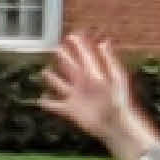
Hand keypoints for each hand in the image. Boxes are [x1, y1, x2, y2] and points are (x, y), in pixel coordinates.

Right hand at [33, 34, 150, 154]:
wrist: (114, 123)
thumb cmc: (118, 100)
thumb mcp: (116, 77)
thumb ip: (109, 60)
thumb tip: (104, 42)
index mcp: (94, 75)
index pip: (85, 57)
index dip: (78, 46)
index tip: (71, 36)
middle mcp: (84, 85)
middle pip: (71, 68)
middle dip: (64, 58)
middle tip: (56, 49)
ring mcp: (76, 97)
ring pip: (61, 85)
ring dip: (53, 79)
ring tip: (45, 72)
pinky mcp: (70, 110)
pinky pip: (56, 106)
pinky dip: (47, 103)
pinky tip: (41, 99)